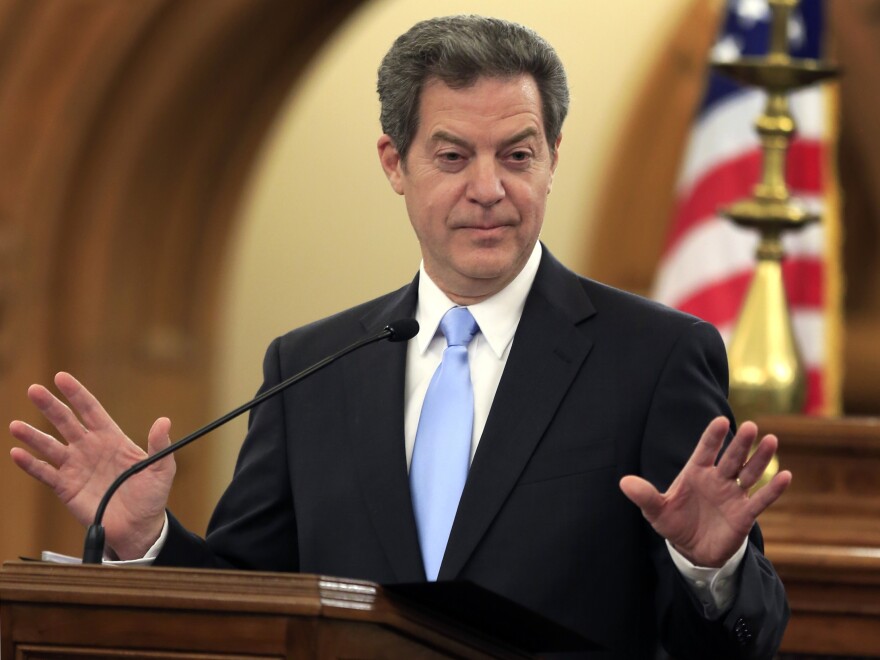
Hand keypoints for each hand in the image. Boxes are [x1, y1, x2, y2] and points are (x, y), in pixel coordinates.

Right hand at [9, 372, 175, 559]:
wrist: (138, 527)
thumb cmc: (151, 496)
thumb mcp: (161, 469)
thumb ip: (160, 445)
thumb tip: (164, 421)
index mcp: (111, 439)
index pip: (91, 410)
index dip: (77, 394)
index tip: (62, 377)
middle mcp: (90, 449)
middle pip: (66, 422)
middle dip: (50, 406)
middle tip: (34, 390)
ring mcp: (75, 467)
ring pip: (50, 446)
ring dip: (33, 435)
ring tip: (16, 425)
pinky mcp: (66, 488)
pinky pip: (45, 473)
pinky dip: (30, 464)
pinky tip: (17, 454)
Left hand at [619, 416, 790, 567]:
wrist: (692, 550)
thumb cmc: (674, 523)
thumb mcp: (656, 511)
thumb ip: (644, 495)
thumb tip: (624, 482)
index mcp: (695, 472)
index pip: (705, 450)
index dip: (713, 436)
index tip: (720, 421)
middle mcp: (717, 479)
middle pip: (731, 457)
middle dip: (740, 443)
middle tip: (752, 427)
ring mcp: (733, 495)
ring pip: (749, 473)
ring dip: (760, 459)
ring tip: (771, 440)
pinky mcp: (744, 514)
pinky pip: (761, 500)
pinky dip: (773, 489)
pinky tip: (786, 476)